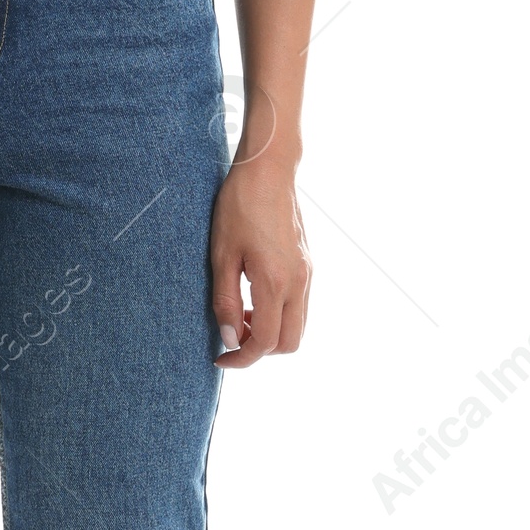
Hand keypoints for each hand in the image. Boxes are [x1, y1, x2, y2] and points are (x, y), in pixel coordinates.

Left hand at [210, 158, 310, 369]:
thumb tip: (230, 338)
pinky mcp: (308, 265)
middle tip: (232, 337)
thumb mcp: (222, 255)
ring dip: (271, 332)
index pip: (265, 342)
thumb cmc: (239, 207)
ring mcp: (308, 274)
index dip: (241, 358)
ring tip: (241, 314)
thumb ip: (226, 301)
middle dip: (260, 350)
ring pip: (298, 326)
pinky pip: (299, 306)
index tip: (220, 358)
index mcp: (276, 282)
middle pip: (289, 343)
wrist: (268, 171)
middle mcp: (299, 282)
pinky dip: (279, 315)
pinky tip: (255, 296)